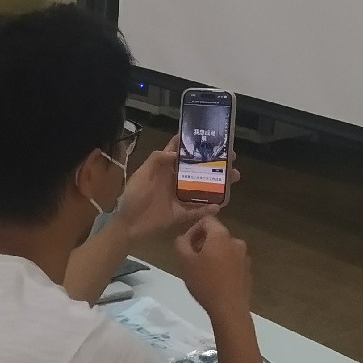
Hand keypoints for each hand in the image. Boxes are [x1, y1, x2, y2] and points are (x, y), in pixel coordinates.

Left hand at [117, 136, 236, 242]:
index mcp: (165, 169)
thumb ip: (156, 161)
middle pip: (197, 169)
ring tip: (234, 177)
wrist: (127, 225)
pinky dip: (208, 209)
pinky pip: (197, 211)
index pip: (180, 152)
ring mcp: (180, 197)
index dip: (193, 144)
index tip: (210, 136)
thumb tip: (176, 153)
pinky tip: (220, 205)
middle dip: (213, 163)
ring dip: (218, 183)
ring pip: (203, 188)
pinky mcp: (181, 214)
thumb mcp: (141, 175)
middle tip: (231, 158)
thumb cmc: (133, 196)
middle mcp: (175, 180)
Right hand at [174, 217, 252, 319]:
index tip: (186, 245)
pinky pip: (232, 261)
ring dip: (212, 254)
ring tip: (203, 271)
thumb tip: (184, 238)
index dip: (193, 229)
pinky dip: (223, 265)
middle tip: (191, 259)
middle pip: (216, 234)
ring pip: (224, 248)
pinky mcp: (248, 271)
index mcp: (221, 235)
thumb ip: (181, 243)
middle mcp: (236, 241)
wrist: (229, 309)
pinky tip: (215, 280)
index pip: (206, 220)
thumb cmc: (205, 282)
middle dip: (202, 243)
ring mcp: (245, 257)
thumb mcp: (184, 261)